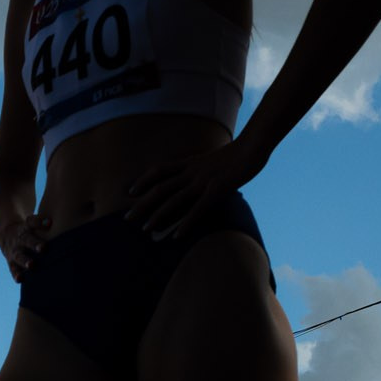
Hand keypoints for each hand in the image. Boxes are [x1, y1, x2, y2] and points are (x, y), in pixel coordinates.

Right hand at [0, 213, 50, 280]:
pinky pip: (13, 268)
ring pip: (19, 256)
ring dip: (25, 261)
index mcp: (25, 228)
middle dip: (34, 244)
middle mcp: (19, 240)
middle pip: (27, 240)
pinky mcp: (11, 262)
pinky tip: (20, 279)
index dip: (39, 222)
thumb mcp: (30, 223)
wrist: (6, 235)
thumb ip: (39, 222)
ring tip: (31, 265)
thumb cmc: (27, 230)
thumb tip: (50, 222)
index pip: (31, 223)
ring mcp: (14, 251)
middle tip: (43, 248)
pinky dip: (16, 274)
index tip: (49, 223)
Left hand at [126, 138, 263, 240]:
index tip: (131, 192)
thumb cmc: (236, 153)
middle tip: (127, 219)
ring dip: (158, 216)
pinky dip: (185, 223)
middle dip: (142, 204)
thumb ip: (199, 168)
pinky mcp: (217, 189)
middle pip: (160, 188)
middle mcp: (191, 172)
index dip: (143, 180)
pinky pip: (198, 209)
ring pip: (174, 200)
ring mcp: (203, 181)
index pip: (159, 170)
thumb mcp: (211, 158)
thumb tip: (192, 176)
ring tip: (146, 229)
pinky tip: (176, 236)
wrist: (253, 144)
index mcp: (189, 163)